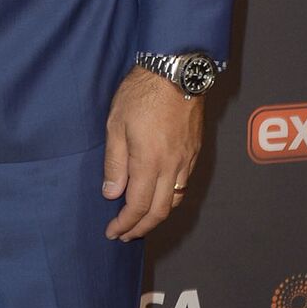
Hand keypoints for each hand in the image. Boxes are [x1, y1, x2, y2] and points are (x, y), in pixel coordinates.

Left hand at [102, 67, 202, 241]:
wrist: (176, 72)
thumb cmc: (141, 93)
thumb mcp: (116, 126)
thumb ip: (115, 163)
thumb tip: (112, 193)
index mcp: (149, 162)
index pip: (138, 206)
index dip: (125, 224)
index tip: (113, 232)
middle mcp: (172, 166)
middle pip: (159, 211)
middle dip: (141, 228)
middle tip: (125, 235)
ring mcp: (186, 160)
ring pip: (174, 200)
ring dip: (157, 216)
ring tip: (141, 221)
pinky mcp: (194, 151)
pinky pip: (184, 184)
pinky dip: (170, 199)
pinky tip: (159, 196)